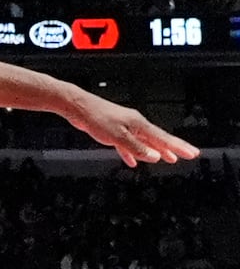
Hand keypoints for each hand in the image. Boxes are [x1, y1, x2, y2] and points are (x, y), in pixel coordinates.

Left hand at [63, 92, 198, 167]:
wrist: (76, 106)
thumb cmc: (95, 117)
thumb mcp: (117, 136)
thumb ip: (136, 148)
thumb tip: (155, 157)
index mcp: (139, 124)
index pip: (163, 138)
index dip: (178, 147)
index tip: (192, 153)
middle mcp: (134, 124)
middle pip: (158, 138)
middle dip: (173, 148)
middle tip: (188, 155)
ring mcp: (124, 126)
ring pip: (144, 141)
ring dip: (155, 151)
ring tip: (167, 159)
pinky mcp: (113, 129)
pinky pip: (127, 143)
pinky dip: (131, 153)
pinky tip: (132, 161)